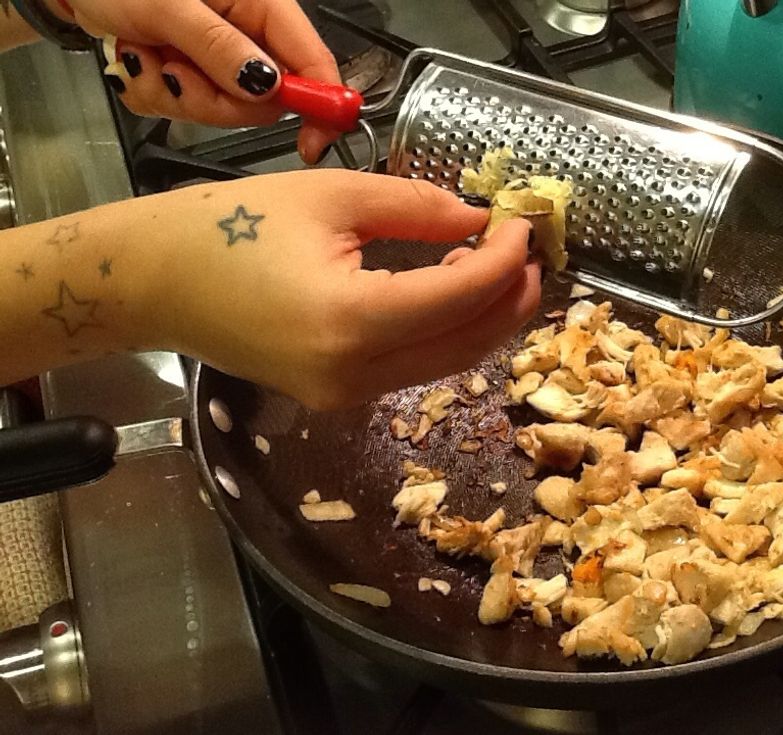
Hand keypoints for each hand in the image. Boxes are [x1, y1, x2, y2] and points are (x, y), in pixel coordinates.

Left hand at [56, 0, 341, 163]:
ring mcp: (220, 56)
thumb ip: (219, 47)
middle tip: (176, 73)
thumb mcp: (168, 6)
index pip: (311, 59)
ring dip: (177, 94)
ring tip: (146, 55)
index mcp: (259, 4)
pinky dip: (159, 93)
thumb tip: (268, 86)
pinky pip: (191, 109)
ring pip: (225, 110)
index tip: (312, 142)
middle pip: (265, 99)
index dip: (321, 104)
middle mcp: (247, 32)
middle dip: (216, 100)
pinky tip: (140, 60)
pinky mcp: (194, 74)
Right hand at [134, 171, 540, 407]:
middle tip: (532, 254)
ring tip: (504, 269)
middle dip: (511, 300)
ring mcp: (345, 396)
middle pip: (466, 344)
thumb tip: (478, 218)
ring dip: (484, 319)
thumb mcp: (331, 197)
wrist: (154, 281)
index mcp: (351, 320)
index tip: (521, 224)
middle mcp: (354, 375)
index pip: (460, 296)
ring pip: (445, 363)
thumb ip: (417, 207)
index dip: (504, 259)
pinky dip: (445, 333)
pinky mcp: (336, 397)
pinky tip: (454, 294)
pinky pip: (412, 368)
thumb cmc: (228, 226)